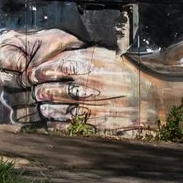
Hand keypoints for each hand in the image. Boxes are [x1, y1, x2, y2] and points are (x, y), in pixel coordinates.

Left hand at [0, 28, 159, 133]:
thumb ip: (77, 55)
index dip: (37, 72)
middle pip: (49, 90)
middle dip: (37, 91)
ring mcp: (91, 108)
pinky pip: (66, 126)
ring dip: (44, 107)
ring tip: (43, 104)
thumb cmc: (126, 73)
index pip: (51, 68)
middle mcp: (88, 87)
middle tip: (33, 91)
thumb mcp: (103, 55)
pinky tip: (53, 119)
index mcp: (89, 66)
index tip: (31, 75)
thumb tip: (51, 57)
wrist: (152, 98)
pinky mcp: (95, 126)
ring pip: (54, 109)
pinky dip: (55, 123)